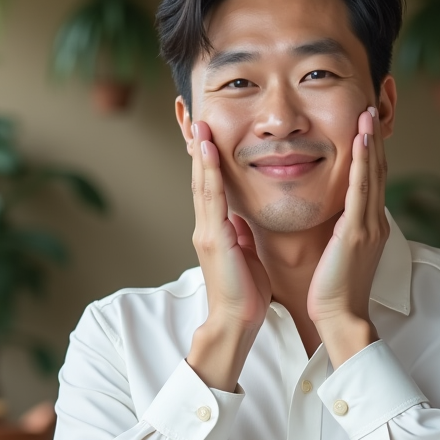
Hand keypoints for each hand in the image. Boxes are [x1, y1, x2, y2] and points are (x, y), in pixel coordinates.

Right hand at [186, 121, 270, 389]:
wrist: (236, 322)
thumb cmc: (245, 293)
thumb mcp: (244, 255)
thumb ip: (239, 234)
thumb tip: (240, 218)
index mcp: (216, 230)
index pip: (210, 187)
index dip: (208, 160)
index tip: (207, 134)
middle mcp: (207, 227)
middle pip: (201, 179)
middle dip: (198, 148)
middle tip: (195, 116)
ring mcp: (207, 232)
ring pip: (202, 184)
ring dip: (201, 153)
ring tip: (199, 125)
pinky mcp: (214, 239)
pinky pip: (212, 200)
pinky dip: (209, 174)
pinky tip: (209, 153)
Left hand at [307, 107, 388, 364]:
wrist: (340, 318)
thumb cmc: (332, 292)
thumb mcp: (337, 254)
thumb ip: (337, 232)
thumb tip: (332, 218)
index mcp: (368, 226)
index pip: (370, 181)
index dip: (370, 152)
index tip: (365, 126)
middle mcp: (373, 222)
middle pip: (377, 171)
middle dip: (374, 138)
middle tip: (371, 107)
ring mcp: (368, 226)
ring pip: (372, 175)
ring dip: (371, 142)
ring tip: (368, 113)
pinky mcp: (356, 233)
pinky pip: (361, 191)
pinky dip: (363, 163)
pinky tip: (361, 141)